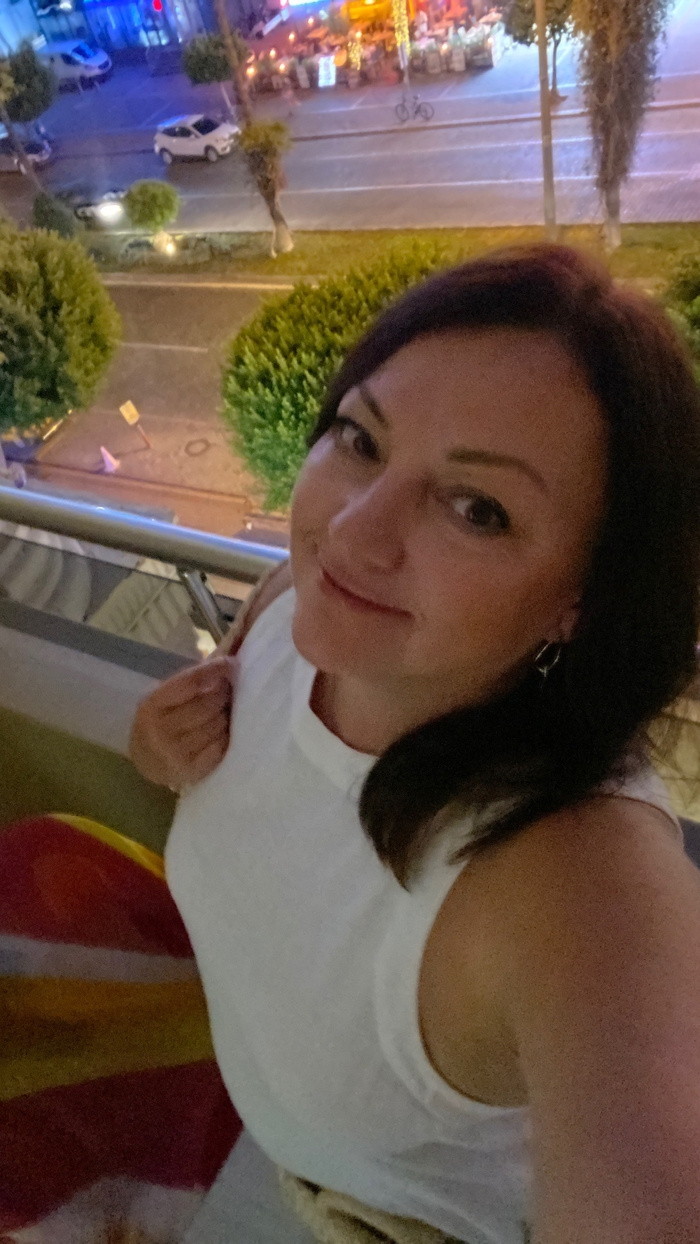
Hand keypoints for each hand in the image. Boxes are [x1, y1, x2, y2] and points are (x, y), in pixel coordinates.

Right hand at [129, 657, 233, 790]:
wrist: (147, 761)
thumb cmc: (163, 720)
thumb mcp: (166, 697)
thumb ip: (194, 678)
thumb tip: (231, 649)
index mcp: (152, 705)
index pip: (190, 682)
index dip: (214, 670)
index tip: (230, 664)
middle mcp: (160, 730)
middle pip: (207, 705)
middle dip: (223, 694)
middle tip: (229, 690)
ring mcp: (175, 753)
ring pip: (217, 725)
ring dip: (226, 715)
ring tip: (224, 711)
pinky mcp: (191, 770)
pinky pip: (221, 746)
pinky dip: (225, 735)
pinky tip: (221, 731)